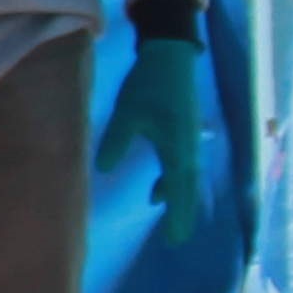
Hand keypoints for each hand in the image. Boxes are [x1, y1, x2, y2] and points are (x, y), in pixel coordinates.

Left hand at [101, 24, 212, 244]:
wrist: (171, 54)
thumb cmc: (150, 82)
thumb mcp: (128, 112)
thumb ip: (116, 141)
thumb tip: (102, 170)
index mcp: (177, 146)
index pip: (178, 188)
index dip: (177, 213)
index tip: (174, 238)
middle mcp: (189, 147)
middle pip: (187, 187)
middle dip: (182, 212)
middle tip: (176, 238)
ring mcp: (190, 140)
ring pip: (186, 176)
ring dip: (177, 195)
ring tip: (164, 213)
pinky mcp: (186, 132)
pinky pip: (183, 164)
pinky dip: (174, 179)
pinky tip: (159, 185)